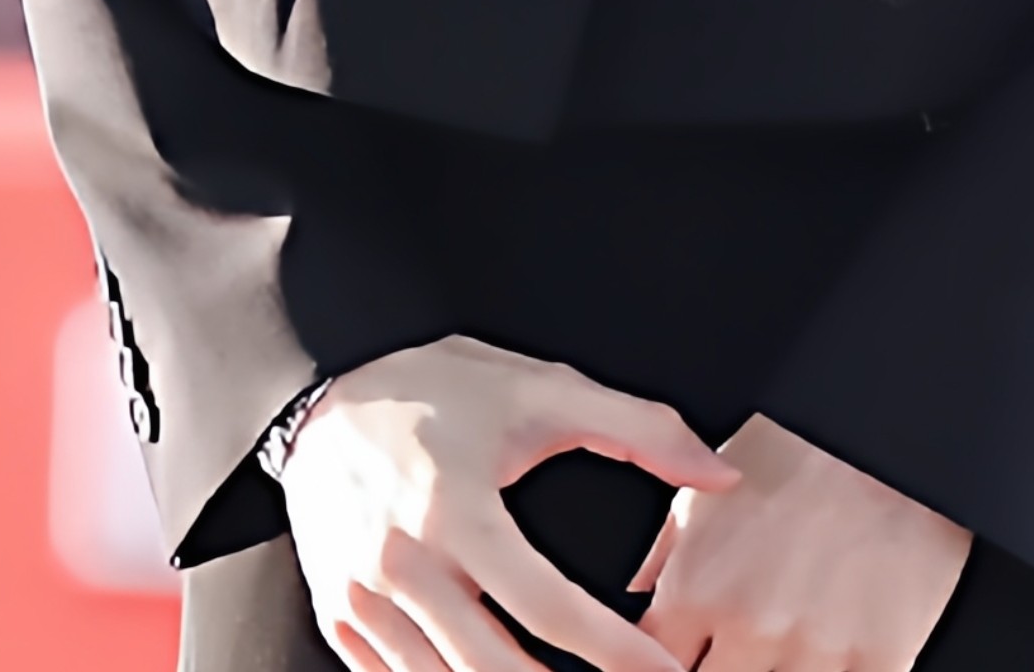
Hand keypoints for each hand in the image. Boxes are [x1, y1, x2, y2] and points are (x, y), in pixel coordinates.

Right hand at [280, 335, 738, 671]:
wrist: (316, 402)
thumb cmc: (430, 391)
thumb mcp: (535, 392)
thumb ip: (636, 429)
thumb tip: (717, 474)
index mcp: (457, 511)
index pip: (549, 608)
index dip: (614, 652)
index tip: (663, 671)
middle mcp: (405, 567)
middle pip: (494, 668)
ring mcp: (366, 602)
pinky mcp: (342, 621)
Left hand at [631, 414, 970, 671]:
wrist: (891, 436)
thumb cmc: (802, 452)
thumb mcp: (716, 489)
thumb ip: (669, 550)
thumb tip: (639, 591)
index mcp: (700, 590)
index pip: (654, 667)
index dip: (667, 664)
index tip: (683, 654)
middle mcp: (750, 630)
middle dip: (717, 670)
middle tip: (737, 649)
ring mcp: (814, 652)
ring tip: (787, 641)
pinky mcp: (878, 662)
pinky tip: (829, 655)